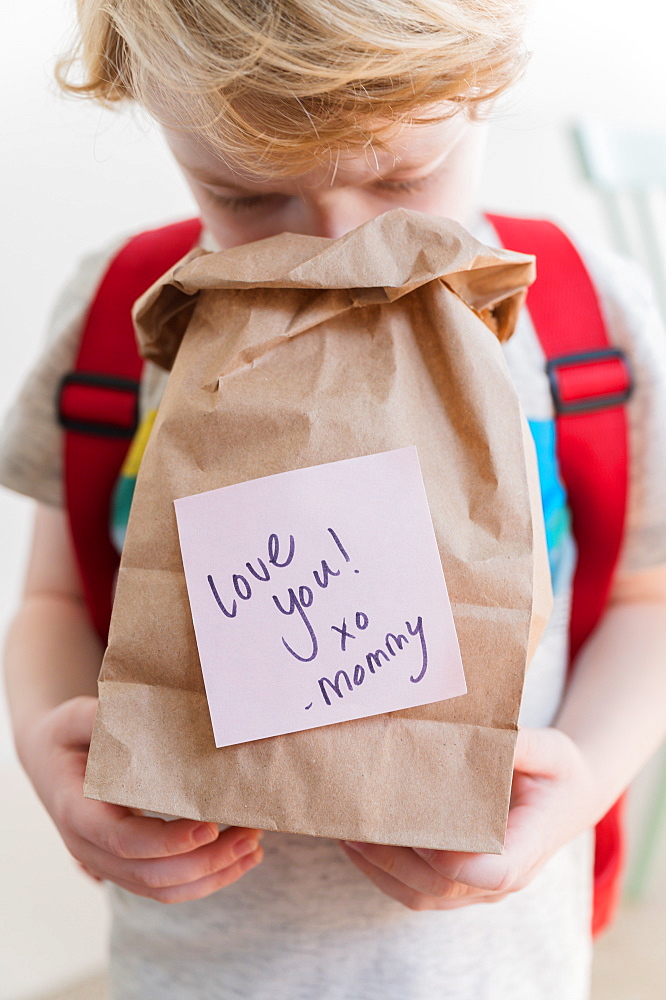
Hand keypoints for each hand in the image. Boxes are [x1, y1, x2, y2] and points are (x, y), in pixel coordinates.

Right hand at [21, 696, 263, 902]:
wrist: (49, 760)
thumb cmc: (68, 735)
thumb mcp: (77, 718)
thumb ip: (103, 717)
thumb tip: (147, 710)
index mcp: (76, 810)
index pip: (123, 840)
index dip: (167, 841)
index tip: (210, 825)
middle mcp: (89, 847)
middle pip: (149, 874)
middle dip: (204, 862)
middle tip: (248, 835)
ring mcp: (107, 863)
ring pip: (162, 889)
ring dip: (212, 875)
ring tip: (253, 847)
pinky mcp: (127, 865)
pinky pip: (167, 886)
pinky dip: (206, 880)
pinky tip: (240, 859)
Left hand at [339, 726, 597, 909]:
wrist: (569, 800)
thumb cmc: (558, 771)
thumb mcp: (551, 750)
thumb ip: (519, 743)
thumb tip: (475, 729)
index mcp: (534, 842)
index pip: (497, 871)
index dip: (456, 860)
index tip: (423, 833)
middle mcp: (508, 877)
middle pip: (445, 883)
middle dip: (396, 857)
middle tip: (360, 822)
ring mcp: (482, 888)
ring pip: (424, 893)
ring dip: (381, 867)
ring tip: (347, 831)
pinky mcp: (462, 884)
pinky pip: (418, 891)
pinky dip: (382, 872)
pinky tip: (356, 843)